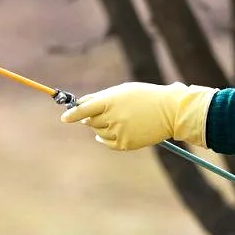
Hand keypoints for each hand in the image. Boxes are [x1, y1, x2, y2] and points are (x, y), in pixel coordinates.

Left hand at [60, 82, 215, 149]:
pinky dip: (105, 139)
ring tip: (119, 119)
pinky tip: (111, 133)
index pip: (83, 109)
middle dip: (92, 117)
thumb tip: (80, 107)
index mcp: (110, 101)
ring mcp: (119, 131)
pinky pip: (107, 143)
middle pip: (90, 121)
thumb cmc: (144, 97)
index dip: (72, 114)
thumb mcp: (122, 91)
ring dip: (102, 127)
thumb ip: (100, 98)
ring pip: (98, 132)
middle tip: (105, 112)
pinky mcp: (126, 144)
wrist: (170, 111)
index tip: (64, 118)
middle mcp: (113, 117)